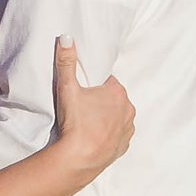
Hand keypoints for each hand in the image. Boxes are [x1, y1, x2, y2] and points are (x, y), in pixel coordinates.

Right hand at [47, 37, 135, 179]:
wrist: (78, 158)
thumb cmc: (75, 122)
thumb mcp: (67, 88)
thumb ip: (66, 62)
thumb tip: (67, 37)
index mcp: (118, 92)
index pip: (106, 81)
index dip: (93, 85)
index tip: (82, 92)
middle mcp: (128, 109)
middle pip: (112, 98)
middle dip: (100, 101)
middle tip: (81, 107)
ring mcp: (128, 129)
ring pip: (116, 116)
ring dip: (105, 117)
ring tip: (86, 123)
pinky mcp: (124, 146)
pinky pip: (117, 134)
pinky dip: (108, 134)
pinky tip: (93, 136)